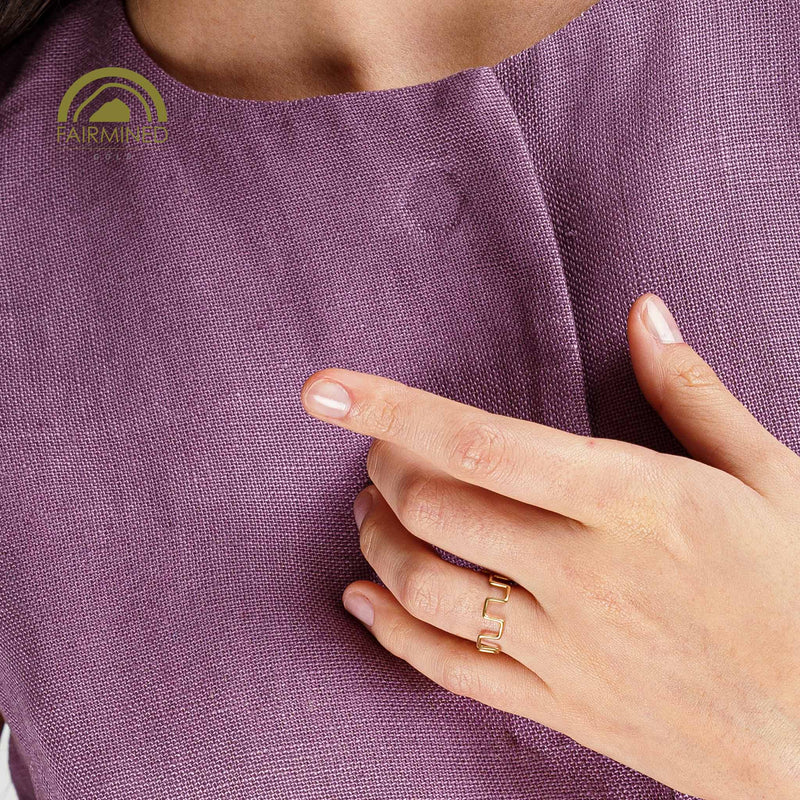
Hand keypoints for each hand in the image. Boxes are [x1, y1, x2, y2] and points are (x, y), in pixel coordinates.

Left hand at [299, 292, 799, 799]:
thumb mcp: (772, 478)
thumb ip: (691, 393)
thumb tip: (644, 312)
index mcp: (634, 501)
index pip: (482, 440)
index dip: (392, 408)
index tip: (325, 387)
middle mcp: (583, 573)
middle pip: (436, 506)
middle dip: (384, 469)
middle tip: (378, 453)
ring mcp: (564, 647)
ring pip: (427, 587)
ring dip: (378, 541)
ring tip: (368, 514)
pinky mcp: (560, 704)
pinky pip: (450, 670)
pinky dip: (390, 632)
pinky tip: (362, 600)